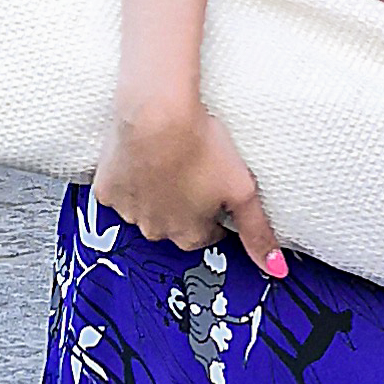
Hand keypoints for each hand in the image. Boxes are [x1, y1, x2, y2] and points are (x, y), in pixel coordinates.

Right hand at [93, 99, 285, 277]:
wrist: (156, 113)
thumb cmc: (202, 148)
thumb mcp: (242, 191)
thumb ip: (258, 232)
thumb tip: (277, 270)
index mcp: (188, 235)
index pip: (207, 234)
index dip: (215, 211)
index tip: (217, 188)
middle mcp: (155, 230)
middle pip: (174, 223)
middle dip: (184, 204)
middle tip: (193, 170)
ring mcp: (128, 211)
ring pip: (145, 208)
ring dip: (155, 192)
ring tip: (168, 160)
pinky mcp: (106, 189)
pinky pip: (119, 191)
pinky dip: (129, 179)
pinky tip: (141, 158)